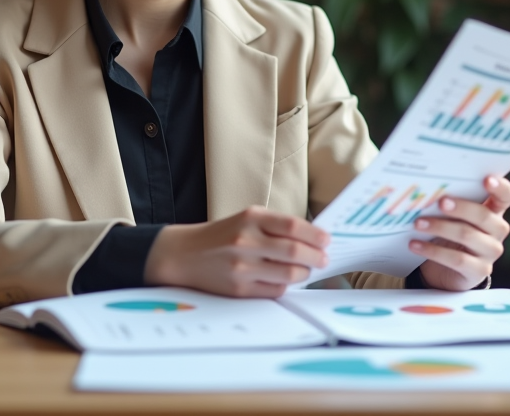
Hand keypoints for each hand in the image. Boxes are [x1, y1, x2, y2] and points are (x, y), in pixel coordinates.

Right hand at [143, 206, 329, 297]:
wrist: (183, 255)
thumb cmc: (220, 235)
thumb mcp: (245, 219)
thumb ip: (275, 226)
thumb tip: (312, 238)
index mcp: (250, 218)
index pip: (292, 226)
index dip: (315, 235)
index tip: (326, 240)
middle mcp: (246, 241)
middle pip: (295, 251)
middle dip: (316, 257)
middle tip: (323, 259)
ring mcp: (242, 266)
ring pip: (289, 274)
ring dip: (304, 273)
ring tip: (306, 269)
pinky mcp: (239, 288)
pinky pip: (275, 290)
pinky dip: (286, 286)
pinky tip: (285, 279)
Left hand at [409, 175, 509, 290]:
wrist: (445, 269)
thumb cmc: (449, 232)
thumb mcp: (452, 216)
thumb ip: (449, 201)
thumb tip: (427, 190)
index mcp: (494, 210)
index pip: (506, 196)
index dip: (500, 187)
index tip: (487, 179)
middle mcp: (497, 230)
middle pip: (483, 216)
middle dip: (460, 207)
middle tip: (439, 202)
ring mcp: (491, 252)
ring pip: (468, 236)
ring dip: (440, 227)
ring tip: (417, 224)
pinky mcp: (479, 271)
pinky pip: (457, 259)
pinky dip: (433, 251)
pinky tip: (415, 245)